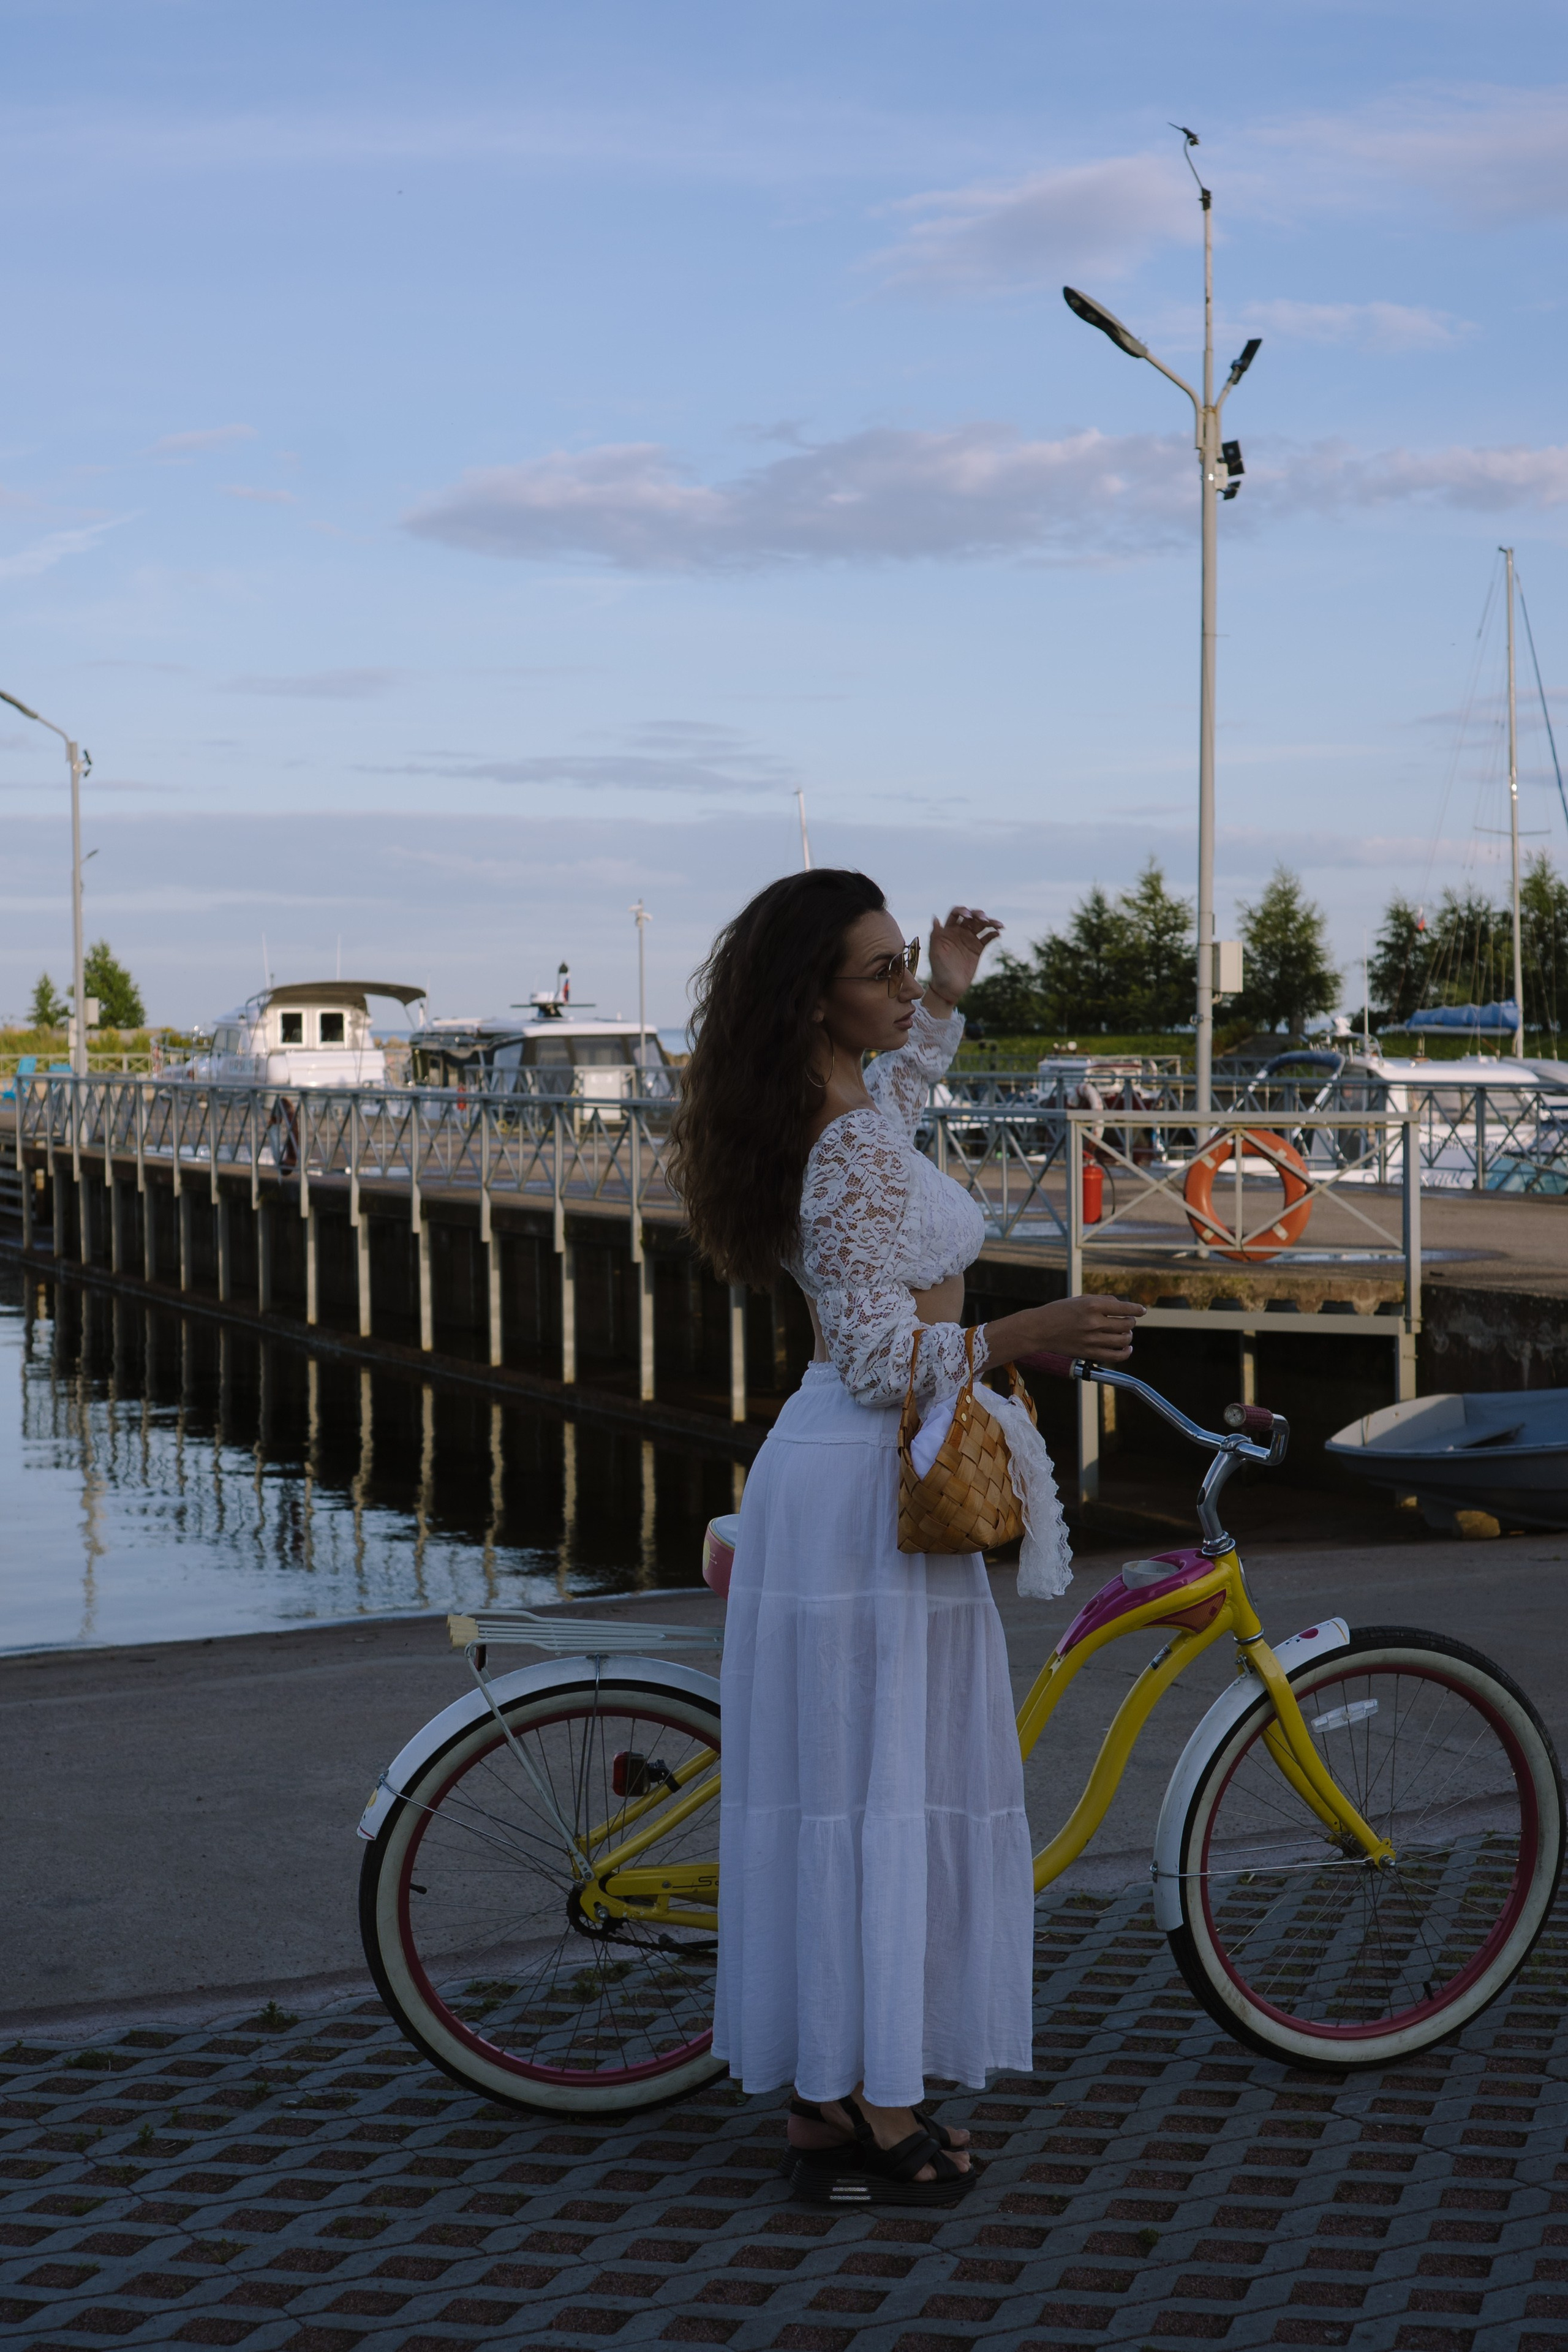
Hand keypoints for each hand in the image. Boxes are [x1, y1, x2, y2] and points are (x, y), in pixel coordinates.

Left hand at [926, 906, 1002, 1006]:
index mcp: (948, 930)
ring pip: (982, 926)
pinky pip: (987, 937)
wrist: (949, 987)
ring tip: (999, 925)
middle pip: (971, 917)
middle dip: (978, 915)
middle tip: (984, 919)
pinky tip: (998, 933)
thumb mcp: (935, 952)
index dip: (962, 911)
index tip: (968, 916)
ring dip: (990, 922)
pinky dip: (993, 933)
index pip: (956, 914)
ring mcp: (970, 939)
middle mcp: (959, 932)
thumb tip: (935, 917)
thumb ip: (935, 934)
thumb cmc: (938, 969)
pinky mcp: (978, 948)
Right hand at [1030, 1294, 1144, 1362]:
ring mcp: (1092, 1339)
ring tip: (1125, 1334)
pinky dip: (1125, 1353)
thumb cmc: (1059, 1311)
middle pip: (1126, 1324)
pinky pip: (1115, 1356)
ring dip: (1128, 1336)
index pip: (1124, 1307)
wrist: (1039, 1329)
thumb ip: (1102, 1300)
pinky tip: (1126, 1348)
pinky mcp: (1089, 1353)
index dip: (1137, 1309)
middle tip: (1128, 1321)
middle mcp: (1094, 1322)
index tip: (1142, 1311)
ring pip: (1123, 1340)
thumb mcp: (1080, 1299)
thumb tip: (1122, 1305)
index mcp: (1092, 1305)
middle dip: (1131, 1322)